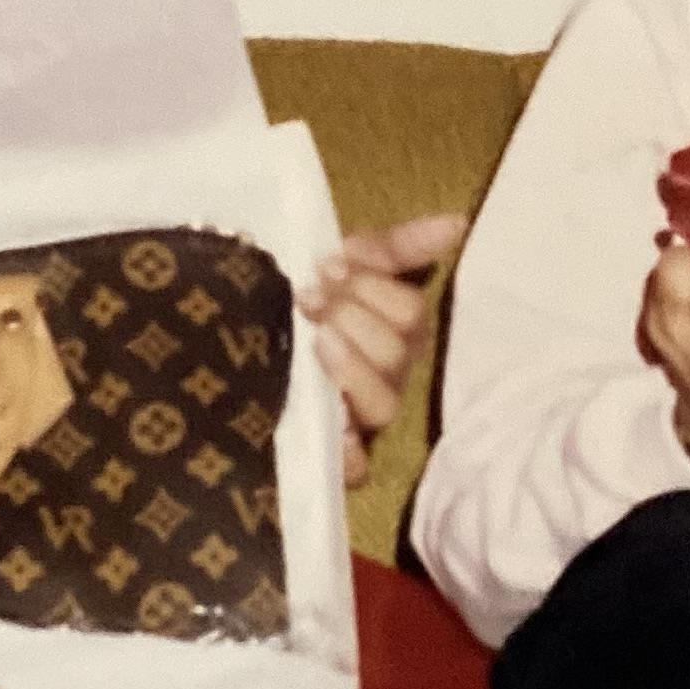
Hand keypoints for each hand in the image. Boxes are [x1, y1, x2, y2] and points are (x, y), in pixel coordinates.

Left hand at [302, 213, 465, 485]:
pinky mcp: (339, 460)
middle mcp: (386, 377)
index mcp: (393, 332)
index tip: (330, 265)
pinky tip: (332, 426)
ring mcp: (363, 419)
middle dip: (354, 316)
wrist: (231, 354)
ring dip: (352, 365)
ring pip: (385, 403)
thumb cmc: (301, 305)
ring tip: (315, 341)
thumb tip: (457, 222)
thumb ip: (395, 247)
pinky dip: (348, 451)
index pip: (409, 312)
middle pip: (399, 352)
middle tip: (309, 298)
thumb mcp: (342, 266)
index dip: (372, 287)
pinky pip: (357, 466)